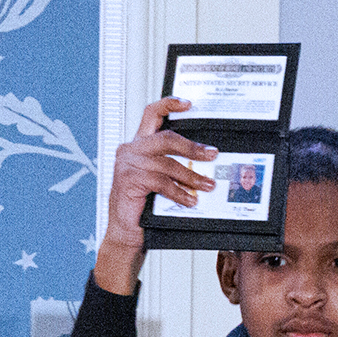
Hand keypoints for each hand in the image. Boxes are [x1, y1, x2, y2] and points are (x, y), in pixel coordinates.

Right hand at [95, 96, 220, 293]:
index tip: (189, 104)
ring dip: (191, 175)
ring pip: (167, 163)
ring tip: (207, 184)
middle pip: (166, 138)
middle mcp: (130, 150)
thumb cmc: (143, 207)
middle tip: (212, 155)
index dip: (169, 105)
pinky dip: (179, 192)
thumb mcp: (158, 181)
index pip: (151, 114)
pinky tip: (190, 200)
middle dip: (192, 147)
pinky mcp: (129, 181)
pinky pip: (161, 182)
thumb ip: (172, 166)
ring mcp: (127, 164)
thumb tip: (203, 160)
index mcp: (138, 145)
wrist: (125, 232)